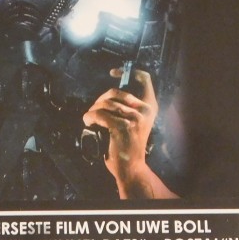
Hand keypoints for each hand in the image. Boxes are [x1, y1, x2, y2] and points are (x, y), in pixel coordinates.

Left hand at [83, 68, 177, 198]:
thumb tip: (110, 95)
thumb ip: (129, 108)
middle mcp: (144, 110)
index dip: (128, 72)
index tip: (114, 72)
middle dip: (100, 99)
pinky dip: (89, 117)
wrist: (131, 167)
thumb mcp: (136, 123)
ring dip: (93, 110)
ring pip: (105, 104)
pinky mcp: (122, 127)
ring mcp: (134, 118)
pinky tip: (88, 122)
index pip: (144, 79)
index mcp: (150, 106)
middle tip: (94, 109)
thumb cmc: (130, 145)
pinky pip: (99, 115)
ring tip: (90, 118)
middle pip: (116, 91)